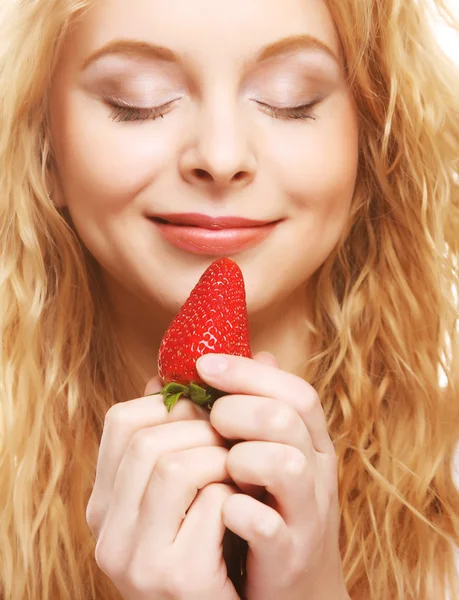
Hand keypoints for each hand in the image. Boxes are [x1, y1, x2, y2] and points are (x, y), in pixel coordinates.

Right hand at [86, 378, 239, 599]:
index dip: (170, 404)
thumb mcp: (180, 488)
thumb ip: (173, 435)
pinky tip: (243, 508)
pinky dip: (237, 495)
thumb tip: (175, 372)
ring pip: (176, 466)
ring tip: (237, 471)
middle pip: (148, 440)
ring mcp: (136, 560)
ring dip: (220, 458)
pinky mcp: (176, 579)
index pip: (120, 421)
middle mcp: (108, 532)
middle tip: (229, 439)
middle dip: (201, 428)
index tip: (203, 411)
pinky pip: (213, 504)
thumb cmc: (207, 538)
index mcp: (104, 503)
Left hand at [195, 352, 348, 599]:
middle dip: (238, 411)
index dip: (249, 372)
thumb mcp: (266, 454)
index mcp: (311, 443)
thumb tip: (210, 360)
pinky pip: (268, 524)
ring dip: (242, 458)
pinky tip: (222, 509)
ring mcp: (307, 515)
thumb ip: (246, 409)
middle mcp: (316, 473)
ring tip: (223, 468)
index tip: (203, 364)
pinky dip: (239, 511)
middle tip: (211, 422)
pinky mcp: (289, 556)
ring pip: (284, 464)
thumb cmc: (269, 509)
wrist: (297, 592)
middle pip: (285, 418)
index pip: (295, 391)